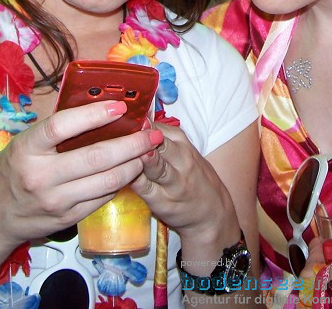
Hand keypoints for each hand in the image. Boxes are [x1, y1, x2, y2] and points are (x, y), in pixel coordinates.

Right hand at [0, 100, 164, 265]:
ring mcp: (55, 200)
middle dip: (131, 144)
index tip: (119, 106)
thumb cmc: (10, 171)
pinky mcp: (67, 218)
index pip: (61, 127)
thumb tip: (94, 107)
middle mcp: (40, 176)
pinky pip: (102, 197)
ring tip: (147, 152)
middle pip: (95, 157)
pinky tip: (129, 171)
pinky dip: (120, 183)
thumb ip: (53, 131)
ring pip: (106, 181)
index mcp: (26, 149)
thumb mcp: (22, 144)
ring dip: (133, 165)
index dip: (93, 115)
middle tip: (151, 133)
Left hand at [131, 123, 237, 240]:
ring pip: (155, 166)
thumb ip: (161, 137)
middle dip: (142, 136)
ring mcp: (173, 182)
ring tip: (133, 150)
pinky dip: (133, 180)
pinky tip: (123, 174)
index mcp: (182, 142)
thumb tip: (136, 119)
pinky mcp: (162, 201)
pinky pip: (145, 188)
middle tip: (124, 127)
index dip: (136, 123)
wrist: (213, 212)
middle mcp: (180, 160)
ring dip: (144, 158)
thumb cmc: (193, 177)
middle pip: (159, 143)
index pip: (157, 127)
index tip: (119, 119)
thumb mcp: (184, 151)